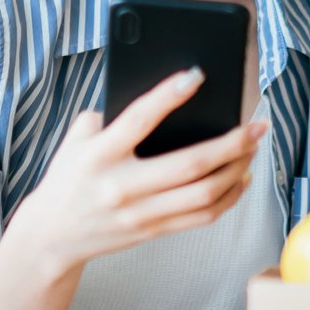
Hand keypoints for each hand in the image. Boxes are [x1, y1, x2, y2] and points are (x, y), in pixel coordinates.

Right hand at [8, 69, 266, 278]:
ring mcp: (140, 213)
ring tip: (253, 147)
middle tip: (256, 124)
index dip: (169, 95)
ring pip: (204, 194)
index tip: (198, 74)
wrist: (52, 234)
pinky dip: (229, 196)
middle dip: (231, 142)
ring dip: (237, 168)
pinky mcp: (153, 231)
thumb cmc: (70, 175)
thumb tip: (163, 98)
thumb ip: (110, 116)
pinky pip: (202, 216)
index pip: (139, 119)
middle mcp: (122, 186)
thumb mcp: (77, 139)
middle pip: (189, 164)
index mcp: (99, 154)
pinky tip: (241, 177)